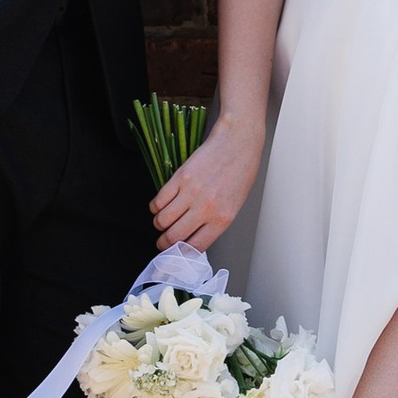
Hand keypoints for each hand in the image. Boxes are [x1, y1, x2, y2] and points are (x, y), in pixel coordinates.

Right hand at [150, 113, 263, 252]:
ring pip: (162, 220)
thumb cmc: (241, 172)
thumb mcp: (235, 205)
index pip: (194, 248)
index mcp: (222, 219)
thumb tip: (193, 238)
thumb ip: (214, 223)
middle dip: (164, 243)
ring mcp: (191, 193)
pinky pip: (158, 201)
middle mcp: (206, 209)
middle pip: (174, 237)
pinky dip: (156, 206)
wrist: (238, 142)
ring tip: (163, 221)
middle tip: (162, 241)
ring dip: (159, 224)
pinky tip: (161, 205)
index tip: (175, 254)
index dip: (180, 255)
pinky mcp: (180, 177)